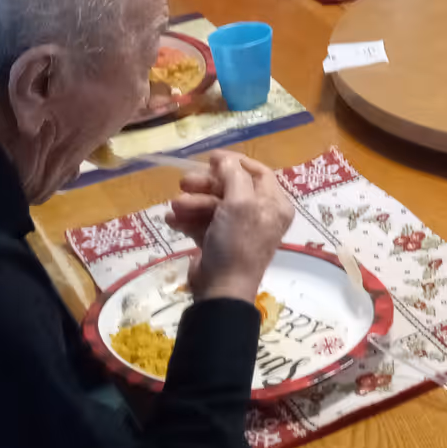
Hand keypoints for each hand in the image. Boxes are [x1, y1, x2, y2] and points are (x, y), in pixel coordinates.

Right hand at [166, 152, 294, 302]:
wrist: (221, 289)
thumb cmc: (237, 241)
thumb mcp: (239, 202)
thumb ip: (233, 175)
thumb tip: (225, 160)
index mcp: (274, 204)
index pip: (258, 173)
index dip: (235, 162)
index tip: (211, 158)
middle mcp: (259, 214)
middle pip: (231, 187)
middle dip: (206, 184)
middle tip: (183, 182)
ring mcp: (237, 229)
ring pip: (213, 204)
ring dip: (192, 202)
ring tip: (176, 206)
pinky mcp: (217, 242)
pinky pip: (202, 222)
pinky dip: (187, 219)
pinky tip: (172, 220)